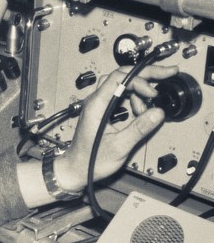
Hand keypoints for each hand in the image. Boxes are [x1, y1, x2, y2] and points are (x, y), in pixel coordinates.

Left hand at [54, 62, 178, 192]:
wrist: (76, 169)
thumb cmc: (90, 160)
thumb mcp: (119, 146)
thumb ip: (139, 129)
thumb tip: (157, 113)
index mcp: (97, 105)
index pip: (119, 77)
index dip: (140, 79)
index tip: (154, 91)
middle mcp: (96, 101)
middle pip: (122, 76)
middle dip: (146, 75)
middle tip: (167, 74)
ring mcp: (99, 104)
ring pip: (122, 85)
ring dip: (139, 92)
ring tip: (147, 109)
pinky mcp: (103, 110)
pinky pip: (121, 96)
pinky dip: (134, 100)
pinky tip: (140, 112)